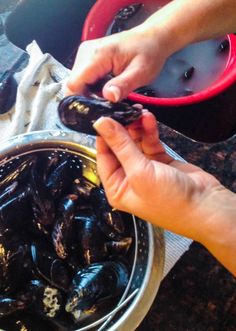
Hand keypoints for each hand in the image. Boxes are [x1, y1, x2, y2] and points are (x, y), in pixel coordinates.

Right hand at [66, 27, 169, 101]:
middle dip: (87, 99)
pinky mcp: (88, 58)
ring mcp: (86, 54)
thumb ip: (124, 85)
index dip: (81, 102)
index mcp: (97, 55)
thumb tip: (109, 96)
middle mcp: (86, 53)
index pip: (74, 84)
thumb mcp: (141, 73)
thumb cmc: (149, 52)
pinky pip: (84, 79)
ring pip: (78, 84)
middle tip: (108, 105)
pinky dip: (93, 88)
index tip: (96, 110)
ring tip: (110, 96)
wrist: (152, 38)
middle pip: (74, 85)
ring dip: (91, 95)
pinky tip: (108, 89)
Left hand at [93, 112, 235, 274]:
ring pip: (135, 143)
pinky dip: (149, 131)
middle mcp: (128, 178)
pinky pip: (150, 143)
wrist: (205, 206)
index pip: (104, 157)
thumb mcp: (140, 172)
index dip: (104, 136)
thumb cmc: (169, 200)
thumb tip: (101, 124)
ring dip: (136, 127)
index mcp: (117, 188)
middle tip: (124, 110)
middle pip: (119, 148)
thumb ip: (121, 145)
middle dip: (122, 129)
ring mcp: (145, 169)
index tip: (104, 115)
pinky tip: (148, 119)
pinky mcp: (160, 161)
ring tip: (139, 112)